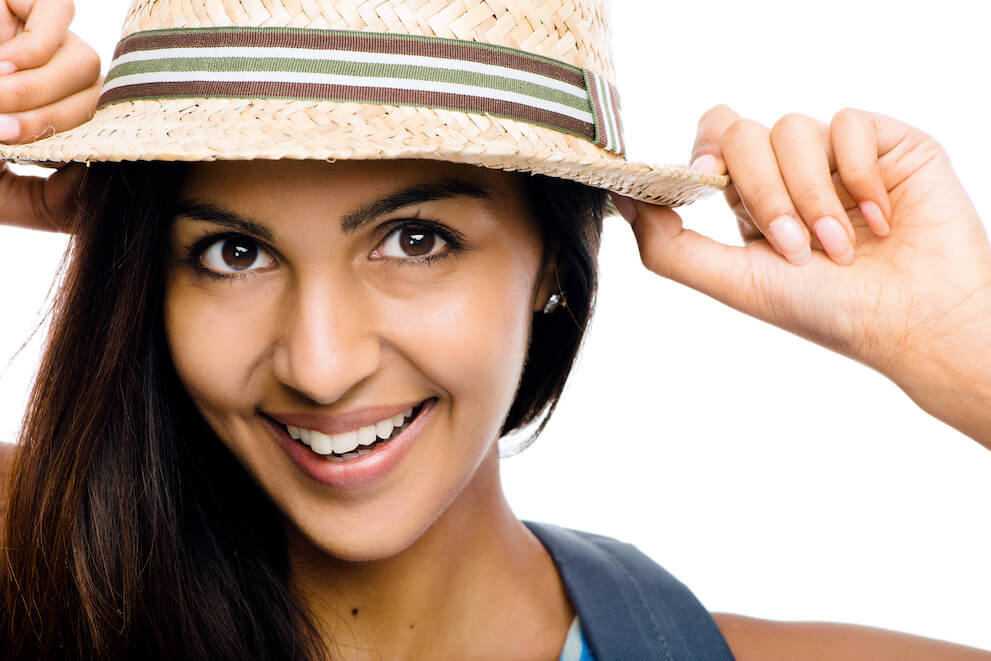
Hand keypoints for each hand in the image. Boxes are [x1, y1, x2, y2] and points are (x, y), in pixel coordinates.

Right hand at [0, 0, 100, 231]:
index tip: (32, 159)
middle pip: (94, 96)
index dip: (77, 146)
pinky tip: (2, 66)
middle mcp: (57, 77)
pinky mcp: (24, 1)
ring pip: (85, 61)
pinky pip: (59, 12)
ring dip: (38, 90)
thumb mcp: (2, 189)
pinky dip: (36, 46)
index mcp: (54, 118)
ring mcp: (43, 38)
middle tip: (1, 132)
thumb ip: (44, 198)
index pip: (98, 130)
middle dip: (48, 120)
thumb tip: (93, 192)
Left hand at [614, 106, 990, 444]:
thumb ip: (669, 247)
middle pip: (741, 134)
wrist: (915, 321)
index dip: (702, 155)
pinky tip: (879, 217)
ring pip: (791, 128)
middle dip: (761, 192)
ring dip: (811, 197)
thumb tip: (621, 198)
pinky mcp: (883, 142)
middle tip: (792, 246)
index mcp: (752, 203)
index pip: (711, 146)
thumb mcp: (736, 283)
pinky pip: (847, 122)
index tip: (702, 181)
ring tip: (840, 247)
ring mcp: (835, 155)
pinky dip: (856, 175)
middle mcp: (791, 174)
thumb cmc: (829, 312)